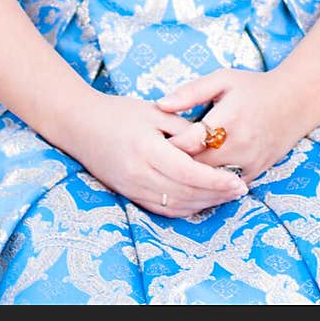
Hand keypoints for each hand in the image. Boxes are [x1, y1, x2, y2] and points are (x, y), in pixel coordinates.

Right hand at [65, 91, 248, 218]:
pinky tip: (201, 200)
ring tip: (226, 196)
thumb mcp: (154, 112)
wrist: (80, 125)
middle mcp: (139, 174)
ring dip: (203, 203)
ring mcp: (133, 188)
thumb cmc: (119, 112)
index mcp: (147, 149)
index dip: (215, 181)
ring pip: (175, 204)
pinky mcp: (129, 195)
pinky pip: (162, 208)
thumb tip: (210, 140)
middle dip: (215, 194)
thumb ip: (183, 128)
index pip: (188, 172)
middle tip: (240, 190)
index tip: (237, 182)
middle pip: (185, 192)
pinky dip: (185, 207)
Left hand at [157, 68, 310, 183]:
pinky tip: (194, 183)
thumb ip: (190, 92)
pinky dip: (210, 187)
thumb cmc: (253, 87)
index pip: (188, 143)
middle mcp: (239, 145)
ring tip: (170, 173)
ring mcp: (249, 163)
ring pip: (210, 182)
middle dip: (174, 166)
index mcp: (228, 119)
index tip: (152, 143)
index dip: (167, 146)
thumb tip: (160, 105)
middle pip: (196, 167)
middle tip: (154, 162)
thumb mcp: (222, 80)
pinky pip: (226, 188)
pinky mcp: (255, 173)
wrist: (295, 101)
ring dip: (190, 179)